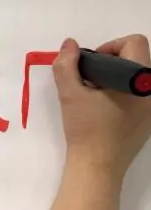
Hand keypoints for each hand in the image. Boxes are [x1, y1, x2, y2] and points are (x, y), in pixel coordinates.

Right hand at [52, 35, 150, 179]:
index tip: (90, 66)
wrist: (98, 167)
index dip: (109, 47)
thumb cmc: (86, 129)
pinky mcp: (149, 120)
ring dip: (114, 78)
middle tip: (89, 81)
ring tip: (94, 96)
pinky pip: (138, 95)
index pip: (134, 43)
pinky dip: (121, 94)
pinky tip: (104, 111)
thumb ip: (66, 64)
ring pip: (136, 77)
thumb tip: (70, 45)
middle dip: (110, 62)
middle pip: (136, 58)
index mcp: (140, 79)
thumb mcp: (70, 94)